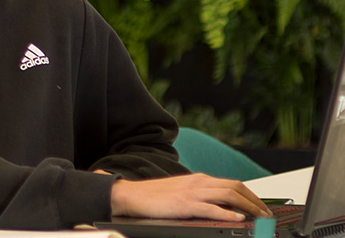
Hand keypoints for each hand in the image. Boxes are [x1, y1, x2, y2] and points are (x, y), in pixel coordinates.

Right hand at [109, 172, 270, 220]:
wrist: (130, 195)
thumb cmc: (153, 196)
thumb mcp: (182, 192)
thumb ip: (201, 196)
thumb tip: (220, 207)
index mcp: (199, 179)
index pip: (233, 184)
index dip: (251, 195)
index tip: (262, 207)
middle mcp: (199, 182)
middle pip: (236, 187)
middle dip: (256, 201)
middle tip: (267, 213)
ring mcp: (192, 192)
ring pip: (229, 195)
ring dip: (249, 206)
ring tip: (260, 217)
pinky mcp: (184, 204)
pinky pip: (211, 207)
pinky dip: (228, 213)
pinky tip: (238, 218)